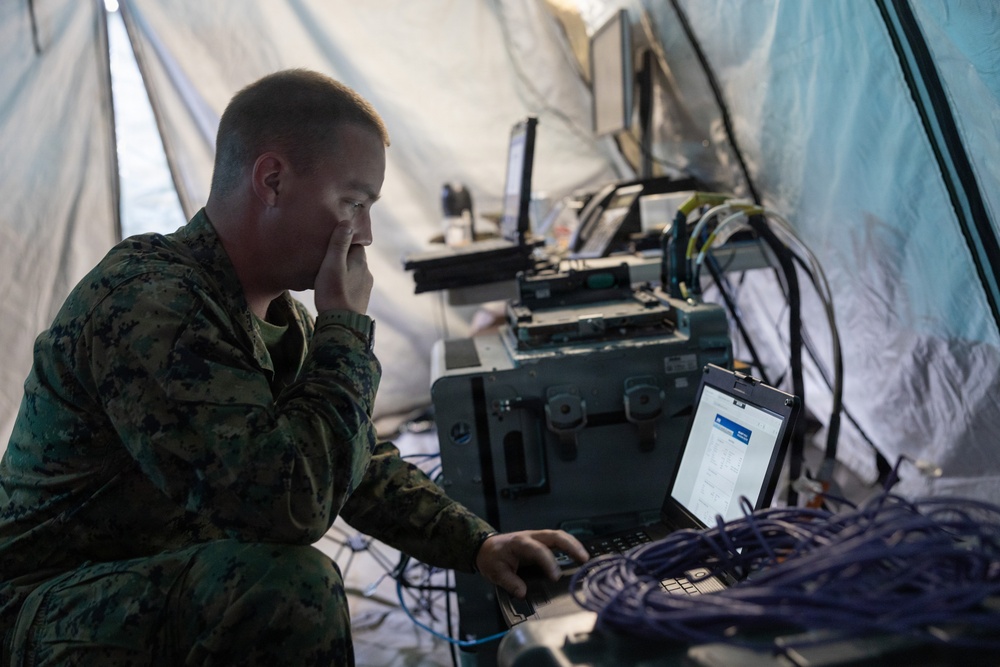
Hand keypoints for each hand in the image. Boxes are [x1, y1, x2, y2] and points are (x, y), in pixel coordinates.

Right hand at [314, 222, 373, 313]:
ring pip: (353, 272)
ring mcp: (365, 287)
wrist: (342, 325)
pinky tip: (334, 287)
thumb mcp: (332, 264)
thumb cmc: (334, 292)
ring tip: (328, 272)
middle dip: (343, 255)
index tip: (331, 240)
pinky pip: (352, 284)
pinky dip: (345, 282)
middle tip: (326, 256)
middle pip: (354, 257)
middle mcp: (367, 272)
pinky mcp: (361, 299)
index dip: (343, 240)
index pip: (354, 243)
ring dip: (343, 270)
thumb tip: (347, 222)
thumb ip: (339, 243)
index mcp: (361, 261)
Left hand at [474, 530, 588, 598]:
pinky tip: (577, 556)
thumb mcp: (495, 572)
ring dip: (574, 545)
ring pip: (559, 536)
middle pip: (555, 536)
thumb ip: (510, 582)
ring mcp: (537, 538)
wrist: (486, 547)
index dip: (549, 563)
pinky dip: (569, 547)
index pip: (539, 550)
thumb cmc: (492, 558)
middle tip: (584, 559)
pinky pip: (557, 541)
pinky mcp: (541, 542)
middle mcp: (531, 537)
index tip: (556, 577)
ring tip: (585, 558)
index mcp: (520, 543)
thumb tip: (523, 593)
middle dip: (571, 546)